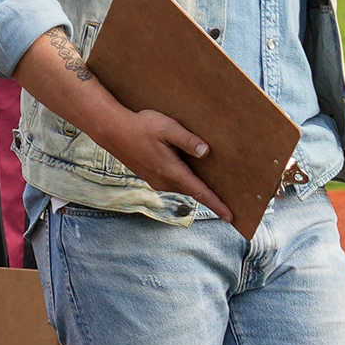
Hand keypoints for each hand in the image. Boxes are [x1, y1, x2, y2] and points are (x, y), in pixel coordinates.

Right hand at [100, 107, 227, 222]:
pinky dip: (185, 181)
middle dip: (211, 197)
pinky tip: (189, 170)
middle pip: (193, 191)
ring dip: (196, 187)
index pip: (199, 192)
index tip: (231, 217)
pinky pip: (173, 182)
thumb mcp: (167, 128)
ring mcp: (156, 181)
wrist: (113, 131)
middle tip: (231, 200)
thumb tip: (206, 152)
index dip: (217, 205)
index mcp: (171, 171)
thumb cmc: (141, 126)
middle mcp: (164, 181)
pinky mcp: (151, 177)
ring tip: (214, 183)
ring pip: (183, 187)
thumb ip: (188, 140)